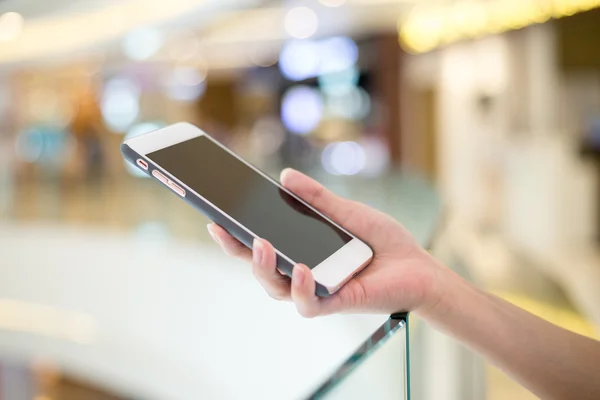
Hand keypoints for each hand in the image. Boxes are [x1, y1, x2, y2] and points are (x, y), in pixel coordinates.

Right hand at [207, 169, 442, 317]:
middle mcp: (304, 272)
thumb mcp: (347, 211)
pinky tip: (303, 270)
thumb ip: (317, 199)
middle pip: (261, 268)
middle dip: (239, 250)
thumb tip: (285, 177)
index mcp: (302, 250)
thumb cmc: (384, 241)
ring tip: (263, 244)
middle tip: (226, 228)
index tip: (215, 217)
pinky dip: (303, 288)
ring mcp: (318, 289)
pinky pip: (310, 304)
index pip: (261, 245)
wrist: (419, 266)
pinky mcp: (338, 302)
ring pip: (277, 289)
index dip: (235, 236)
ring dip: (265, 268)